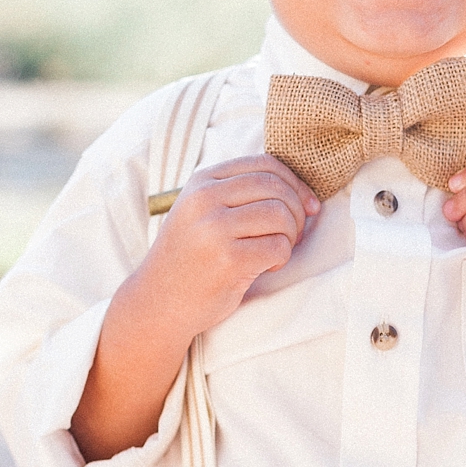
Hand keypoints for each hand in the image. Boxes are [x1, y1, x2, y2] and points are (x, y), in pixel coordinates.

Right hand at [71, 156, 317, 461]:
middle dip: (297, 212)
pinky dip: (281, 258)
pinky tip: (267, 267)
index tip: (307, 205)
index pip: (265, 164)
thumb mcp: (202, 211)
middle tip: (293, 234)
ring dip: (290, 236)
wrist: (157, 302)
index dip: (295, 183)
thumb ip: (239, 193)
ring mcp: (215, 229)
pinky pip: (278, 247)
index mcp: (201, 181)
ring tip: (277, 251)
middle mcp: (205, 200)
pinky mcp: (228, 260)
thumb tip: (303, 192)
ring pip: (281, 215)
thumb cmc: (191, 257)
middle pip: (276, 188)